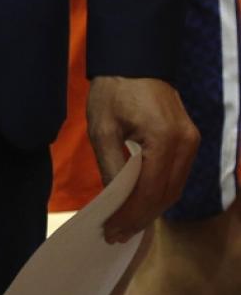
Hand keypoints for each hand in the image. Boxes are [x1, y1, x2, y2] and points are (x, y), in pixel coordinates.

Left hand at [87, 76, 198, 243]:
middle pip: (167, 194)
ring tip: (124, 224)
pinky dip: (158, 193)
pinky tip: (138, 203)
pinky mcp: (188, 140)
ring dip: (150, 208)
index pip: (151, 190)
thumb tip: (112, 200)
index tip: (111, 230)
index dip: (131, 214)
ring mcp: (191, 142)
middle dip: (141, 217)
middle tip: (115, 234)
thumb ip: (110, 164)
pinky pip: (176, 175)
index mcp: (164, 139)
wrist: (135, 60)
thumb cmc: (113, 90)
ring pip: (174, 188)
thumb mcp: (102, 128)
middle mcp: (186, 144)